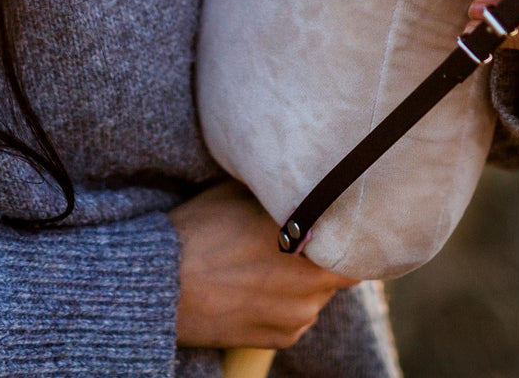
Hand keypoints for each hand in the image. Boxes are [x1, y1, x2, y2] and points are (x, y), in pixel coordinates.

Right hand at [169, 180, 354, 348]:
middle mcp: (312, 286)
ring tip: (268, 260)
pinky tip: (257, 284)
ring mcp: (298, 316)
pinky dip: (287, 300)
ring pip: (317, 292)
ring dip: (304, 278)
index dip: (349, 229)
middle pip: (337, 268)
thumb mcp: (244, 192)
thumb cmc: (202, 229)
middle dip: (322, 253)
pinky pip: (298, 314)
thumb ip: (284, 193)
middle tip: (297, 236)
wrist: (162, 285)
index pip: (356, 242)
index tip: (340, 218)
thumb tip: (304, 179)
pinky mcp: (280, 339)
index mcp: (310, 245)